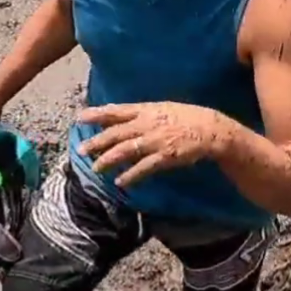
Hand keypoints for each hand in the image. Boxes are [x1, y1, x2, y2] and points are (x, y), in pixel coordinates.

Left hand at [76, 101, 228, 187]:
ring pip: (125, 151)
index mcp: (147, 110)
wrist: (210, 129)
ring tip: (96, 169)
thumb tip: (122, 117)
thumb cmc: (187, 117)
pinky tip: (120, 182)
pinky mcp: (163, 157)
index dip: (97, 114)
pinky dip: (130, 175)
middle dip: (96, 142)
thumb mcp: (163, 108)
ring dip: (108, 160)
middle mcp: (147, 124)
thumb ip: (143, 113)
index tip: (80, 118)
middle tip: (81, 150)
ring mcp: (154, 141)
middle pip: (115, 133)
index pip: (117, 111)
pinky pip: (142, 167)